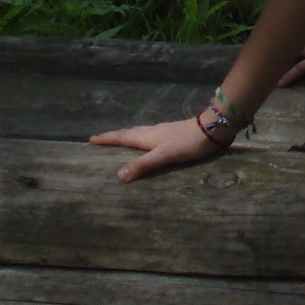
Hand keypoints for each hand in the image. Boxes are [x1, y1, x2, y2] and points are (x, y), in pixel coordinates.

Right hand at [90, 117, 225, 182]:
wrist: (214, 129)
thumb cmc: (187, 142)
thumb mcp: (163, 155)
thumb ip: (142, 165)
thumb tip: (118, 175)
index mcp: (147, 136)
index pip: (121, 137)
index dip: (106, 139)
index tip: (91, 139)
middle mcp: (153, 132)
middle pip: (129, 133)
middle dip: (114, 137)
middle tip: (101, 140)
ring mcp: (164, 132)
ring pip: (141, 134)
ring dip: (128, 137)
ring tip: (121, 142)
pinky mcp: (175, 134)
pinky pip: (151, 136)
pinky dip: (143, 140)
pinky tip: (150, 144)